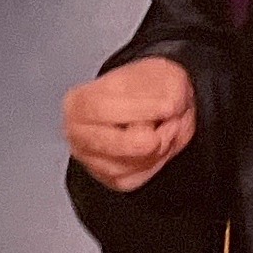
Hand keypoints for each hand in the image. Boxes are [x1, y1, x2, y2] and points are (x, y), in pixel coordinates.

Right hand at [64, 56, 195, 191]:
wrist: (153, 106)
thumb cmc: (147, 88)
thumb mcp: (161, 74)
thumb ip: (166, 89)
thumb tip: (171, 107)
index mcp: (79, 102)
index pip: (102, 108)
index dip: (139, 109)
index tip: (170, 107)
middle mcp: (77, 134)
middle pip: (116, 145)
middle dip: (152, 138)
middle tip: (174, 123)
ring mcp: (90, 159)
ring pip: (128, 167)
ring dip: (159, 149)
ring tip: (170, 128)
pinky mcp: (109, 179)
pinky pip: (135, 178)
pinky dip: (156, 163)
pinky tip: (161, 144)